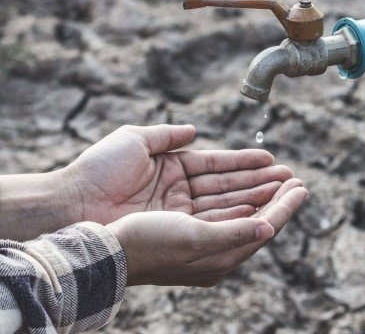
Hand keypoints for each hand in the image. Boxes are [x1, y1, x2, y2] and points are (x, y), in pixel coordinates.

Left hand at [64, 124, 292, 224]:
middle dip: (262, 184)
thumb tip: (194, 130)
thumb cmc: (97, 169)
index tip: (272, 159)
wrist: (72, 203)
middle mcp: (179, 195)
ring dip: (260, 200)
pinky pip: (217, 225)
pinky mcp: (178, 234)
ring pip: (229, 207)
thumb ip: (167, 135)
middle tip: (292, 178)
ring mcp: (179, 216)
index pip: (217, 166)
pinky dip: (242, 218)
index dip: (245, 163)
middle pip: (229, 189)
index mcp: (171, 170)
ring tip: (289, 191)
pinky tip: (266, 211)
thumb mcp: (135, 141)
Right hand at [107, 178, 307, 286]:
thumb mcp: (196, 239)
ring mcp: (196, 235)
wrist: (105, 248)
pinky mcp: (181, 223)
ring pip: (236, 208)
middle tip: (295, 177)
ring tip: (278, 174)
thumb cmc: (148, 245)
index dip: (284, 206)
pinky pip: (217, 206)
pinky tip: (243, 184)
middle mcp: (211, 249)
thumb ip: (235, 233)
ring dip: (257, 190)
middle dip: (275, 196)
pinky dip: (234, 193)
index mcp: (219, 258)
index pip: (263, 227)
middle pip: (253, 217)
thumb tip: (270, 226)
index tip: (302, 186)